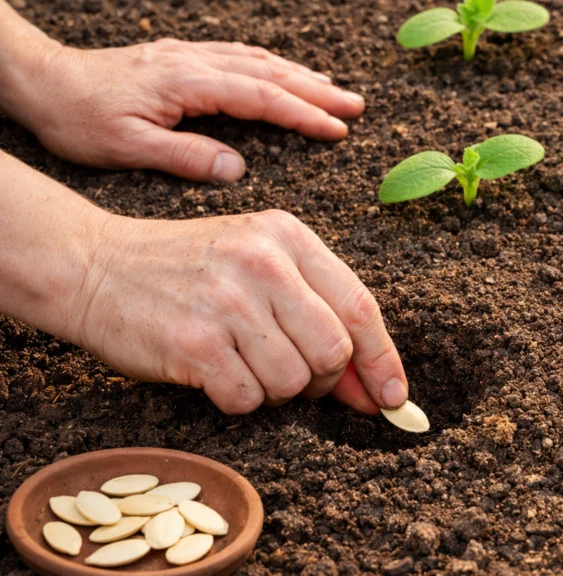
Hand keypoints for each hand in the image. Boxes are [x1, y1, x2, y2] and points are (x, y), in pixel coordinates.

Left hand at [0, 38, 362, 181]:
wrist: (43, 82)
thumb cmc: (80, 118)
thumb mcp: (128, 148)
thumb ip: (186, 157)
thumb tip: (238, 168)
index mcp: (189, 83)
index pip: (261, 97)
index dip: (304, 114)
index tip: (338, 130)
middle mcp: (195, 63)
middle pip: (270, 74)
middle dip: (318, 91)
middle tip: (356, 107)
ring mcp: (189, 57)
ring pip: (257, 61)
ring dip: (299, 76)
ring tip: (334, 91)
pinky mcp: (180, 59)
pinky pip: (238, 57)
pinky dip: (270, 66)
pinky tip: (282, 74)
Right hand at [72, 209, 406, 414]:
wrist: (93, 265)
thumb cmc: (186, 271)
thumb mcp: (257, 266)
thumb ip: (317, 313)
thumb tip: (375, 389)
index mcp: (288, 236)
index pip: (360, 306)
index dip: (383, 359)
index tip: (395, 396)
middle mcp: (263, 263)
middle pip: (334, 351)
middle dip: (322, 380)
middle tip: (295, 378)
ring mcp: (229, 301)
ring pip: (293, 380)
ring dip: (275, 391)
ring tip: (244, 365)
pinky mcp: (195, 341)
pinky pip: (247, 399)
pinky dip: (237, 401)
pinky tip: (215, 374)